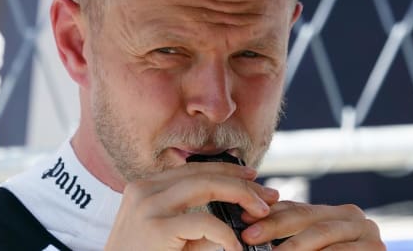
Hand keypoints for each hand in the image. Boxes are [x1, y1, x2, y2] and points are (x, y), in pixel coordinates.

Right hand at [105, 162, 279, 250]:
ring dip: (241, 196)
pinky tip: (236, 247)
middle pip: (203, 173)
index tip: (254, 181)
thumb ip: (196, 221)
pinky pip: (205, 222)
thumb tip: (238, 213)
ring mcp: (147, 206)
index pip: (194, 169)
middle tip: (268, 195)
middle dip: (240, 181)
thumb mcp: (169, 236)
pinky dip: (227, 234)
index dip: (228, 172)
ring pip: (206, 186)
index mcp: (145, 188)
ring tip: (261, 211)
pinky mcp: (156, 228)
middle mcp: (143, 189)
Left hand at [240, 201, 385, 249]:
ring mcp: (368, 234)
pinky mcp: (375, 249)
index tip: (244, 222)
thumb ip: (291, 237)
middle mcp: (354, 218)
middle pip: (308, 218)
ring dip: (293, 246)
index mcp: (338, 214)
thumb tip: (250, 225)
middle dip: (275, 226)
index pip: (299, 209)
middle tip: (250, 236)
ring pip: (322, 234)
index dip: (270, 214)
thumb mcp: (311, 246)